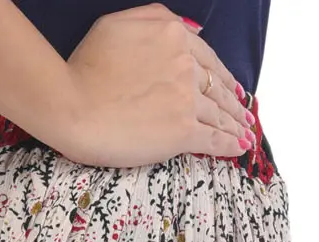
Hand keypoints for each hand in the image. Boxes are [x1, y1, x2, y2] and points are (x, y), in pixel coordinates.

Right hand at [54, 4, 255, 167]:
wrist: (73, 105)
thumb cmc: (85, 66)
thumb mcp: (117, 23)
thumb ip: (155, 17)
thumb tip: (192, 29)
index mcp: (173, 35)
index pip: (206, 57)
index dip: (221, 74)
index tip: (230, 86)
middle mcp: (185, 64)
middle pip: (217, 85)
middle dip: (233, 102)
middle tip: (244, 113)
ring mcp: (186, 99)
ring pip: (219, 113)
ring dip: (236, 124)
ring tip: (245, 132)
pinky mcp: (182, 132)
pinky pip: (214, 139)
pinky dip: (231, 144)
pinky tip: (241, 147)